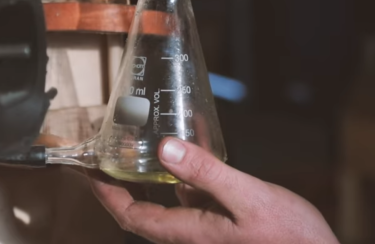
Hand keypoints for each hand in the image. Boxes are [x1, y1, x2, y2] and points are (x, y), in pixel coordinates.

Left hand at [87, 138, 338, 243]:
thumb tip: (164, 148)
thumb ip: (206, 174)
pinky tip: (193, 141)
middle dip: (118, 182)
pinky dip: (186, 168)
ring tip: (139, 141)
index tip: (85, 169)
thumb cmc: (289, 238)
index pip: (130, 214)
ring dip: (149, 173)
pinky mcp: (225, 220)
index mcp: (189, 231)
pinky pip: (194, 192)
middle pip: (141, 208)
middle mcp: (191, 232)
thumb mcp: (247, 198)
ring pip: (167, 199)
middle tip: (103, 152)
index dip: (103, 193)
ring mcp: (207, 227)